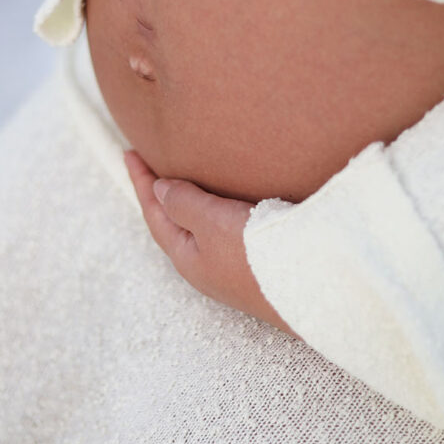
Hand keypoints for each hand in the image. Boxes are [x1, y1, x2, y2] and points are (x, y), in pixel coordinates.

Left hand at [124, 149, 300, 337]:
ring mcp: (232, 268)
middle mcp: (206, 266)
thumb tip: (159, 190)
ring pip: (200, 228)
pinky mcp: (258, 264)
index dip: (141, 181)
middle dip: (160, 194)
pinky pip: (225, 231)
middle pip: (174, 223)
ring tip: (185, 179)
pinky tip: (229, 203)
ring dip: (189, 202)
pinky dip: (216, 210)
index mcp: (187, 257)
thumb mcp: (212, 223)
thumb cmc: (257, 258)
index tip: (130, 152)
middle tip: (150, 165)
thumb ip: (184, 203)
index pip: (155, 213)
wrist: (313, 290)